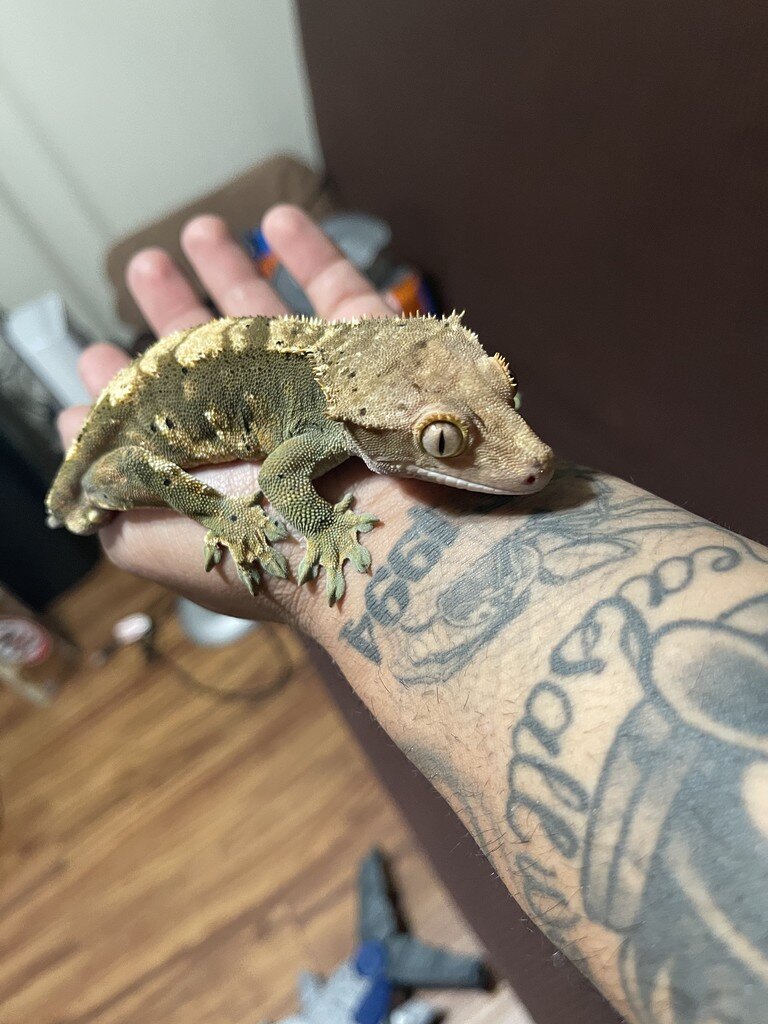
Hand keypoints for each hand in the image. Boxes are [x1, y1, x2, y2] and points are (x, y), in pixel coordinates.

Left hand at [57, 206, 404, 626]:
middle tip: (144, 268)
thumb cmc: (266, 546)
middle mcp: (274, 433)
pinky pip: (345, 298)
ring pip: (275, 323)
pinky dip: (312, 255)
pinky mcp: (374, 361)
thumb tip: (73, 436)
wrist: (380, 544)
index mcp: (227, 472)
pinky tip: (277, 220)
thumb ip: (108, 493)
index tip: (96, 354)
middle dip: (175, 313)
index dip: (129, 389)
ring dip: (233, 273)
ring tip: (197, 230)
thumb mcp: (152, 538)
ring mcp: (326, 394)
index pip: (166, 423)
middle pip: (217, 363)